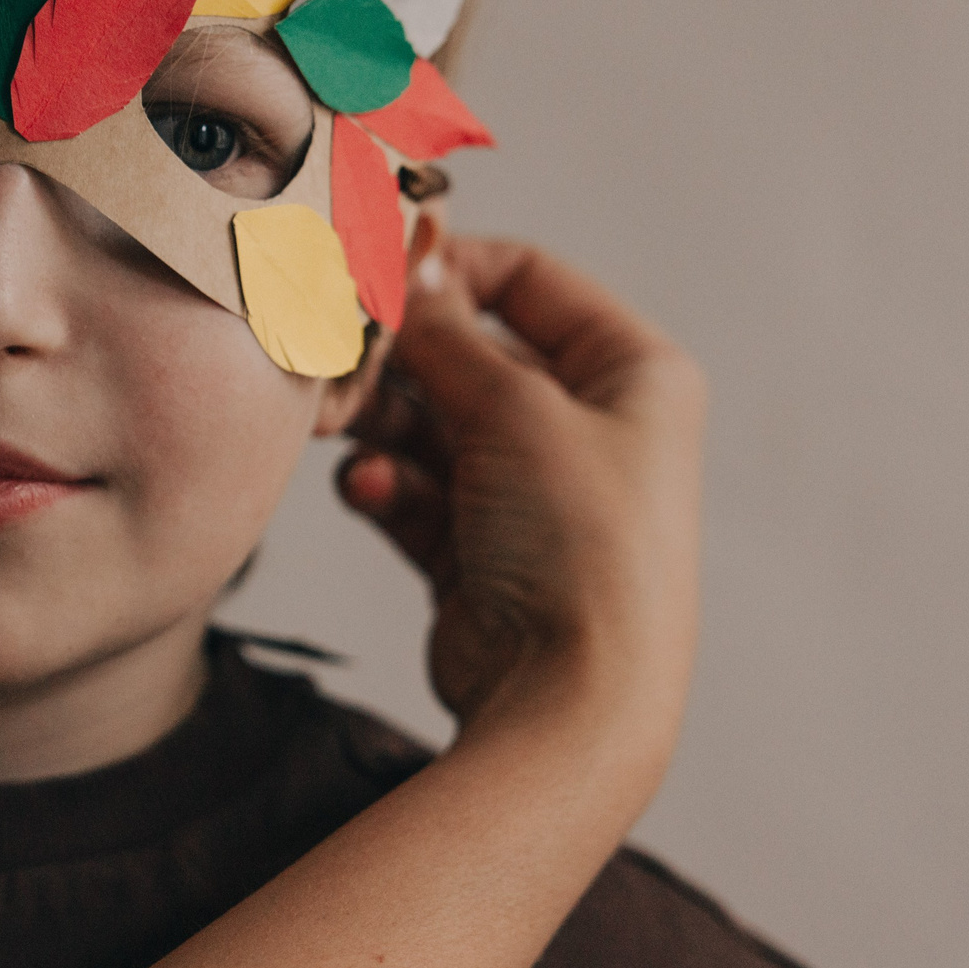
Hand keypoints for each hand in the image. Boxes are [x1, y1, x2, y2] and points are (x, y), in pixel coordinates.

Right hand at [337, 232, 705, 747]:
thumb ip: (446, 333)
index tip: (376, 272)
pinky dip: (390, 485)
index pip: (531, 280)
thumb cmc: (579, 545)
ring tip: (335, 429)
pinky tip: (371, 492)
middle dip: (399, 359)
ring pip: (434, 424)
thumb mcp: (514, 407)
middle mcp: (591, 428)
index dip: (451, 269)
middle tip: (335, 357)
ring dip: (382, 424)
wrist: (572, 700)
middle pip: (471, 355)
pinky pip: (420, 491)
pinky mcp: (484, 552)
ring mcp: (535, 493)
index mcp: (633, 373)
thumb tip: (404, 267)